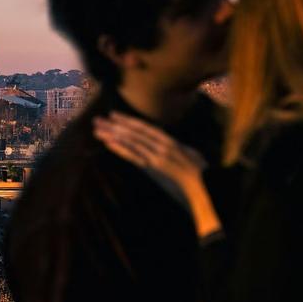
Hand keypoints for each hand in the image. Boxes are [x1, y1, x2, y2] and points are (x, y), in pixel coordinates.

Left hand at [93, 112, 221, 237]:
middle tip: (97, 120)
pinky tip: (107, 143)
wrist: (206, 186)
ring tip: (96, 129)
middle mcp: (162, 144)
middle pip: (134, 132)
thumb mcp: (189, 156)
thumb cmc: (201, 174)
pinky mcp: (154, 166)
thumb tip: (168, 144)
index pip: (145, 128)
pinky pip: (133, 155)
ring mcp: (157, 154)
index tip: (114, 115)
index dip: (128, 121)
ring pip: (131, 140)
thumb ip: (176, 149)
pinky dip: (119, 147)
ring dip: (112, 134)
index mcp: (170, 142)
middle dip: (115, 125)